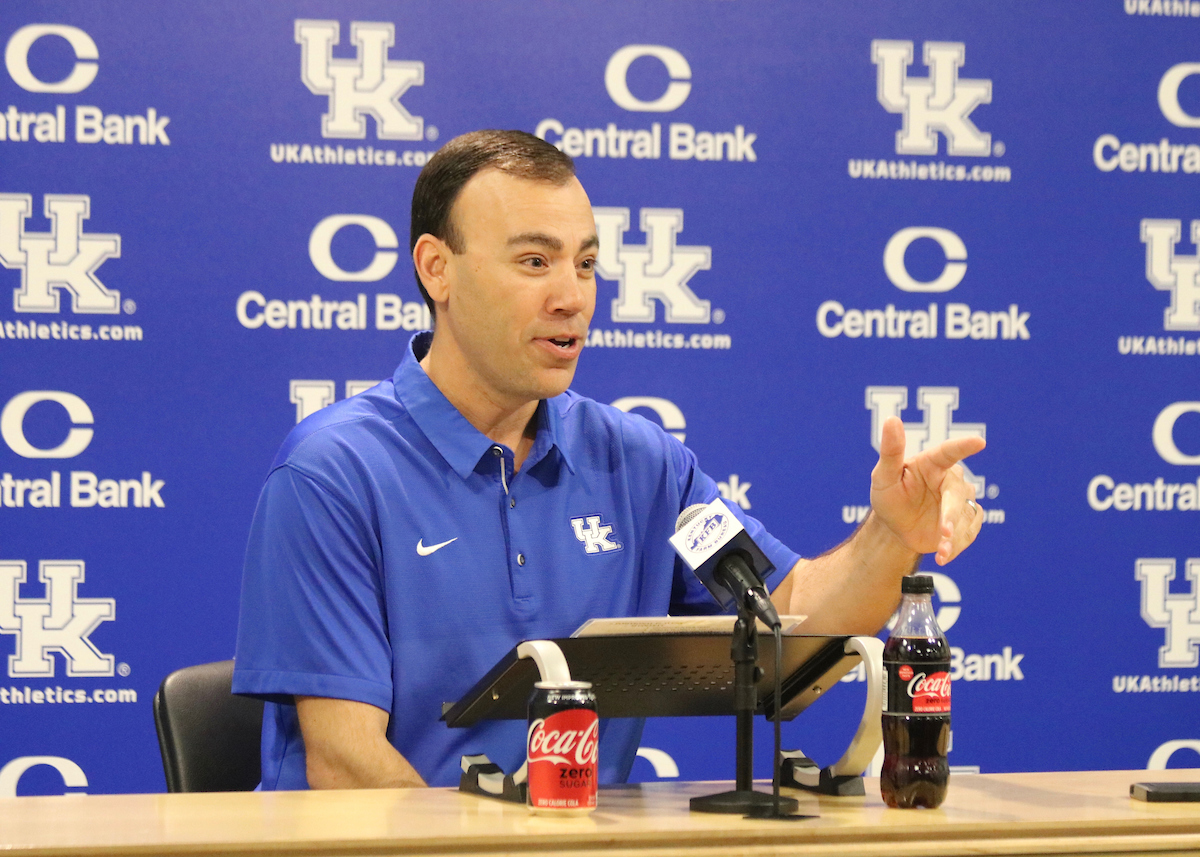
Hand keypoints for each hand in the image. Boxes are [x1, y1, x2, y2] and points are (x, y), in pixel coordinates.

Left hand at [869, 416, 986, 564]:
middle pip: (958, 494)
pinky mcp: (966, 521)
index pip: (949, 452)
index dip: (963, 447)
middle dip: (952, 514)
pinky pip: (970, 533)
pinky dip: (958, 546)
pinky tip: (944, 556)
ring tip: (943, 551)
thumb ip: (891, 451)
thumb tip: (892, 420)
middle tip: (945, 533)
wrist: (895, 528)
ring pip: (967, 516)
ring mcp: (960, 501)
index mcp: (932, 464)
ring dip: (957, 536)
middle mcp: (950, 480)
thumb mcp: (883, 476)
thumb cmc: (888, 496)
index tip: (979, 442)